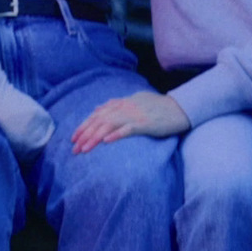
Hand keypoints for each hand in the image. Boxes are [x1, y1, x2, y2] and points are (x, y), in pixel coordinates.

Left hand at [71, 91, 189, 153]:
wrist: (179, 108)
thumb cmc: (156, 106)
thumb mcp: (133, 101)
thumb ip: (115, 105)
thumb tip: (98, 108)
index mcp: (121, 103)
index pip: (96, 115)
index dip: (83, 126)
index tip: (73, 138)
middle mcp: (124, 107)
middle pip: (99, 121)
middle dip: (85, 135)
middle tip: (74, 149)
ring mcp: (134, 115)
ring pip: (109, 125)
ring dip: (95, 137)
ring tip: (84, 149)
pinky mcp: (145, 124)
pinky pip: (128, 129)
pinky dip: (116, 135)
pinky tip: (106, 142)